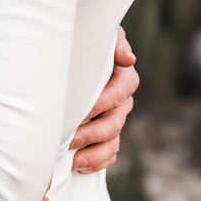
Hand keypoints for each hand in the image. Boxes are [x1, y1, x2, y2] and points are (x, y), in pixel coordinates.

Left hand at [70, 27, 137, 173]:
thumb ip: (114, 43)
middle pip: (116, 121)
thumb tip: (129, 59)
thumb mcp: (96, 35)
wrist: (74, 61)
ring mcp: (116, 120)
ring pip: (113, 142)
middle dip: (94, 133)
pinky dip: (97, 162)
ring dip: (94, 153)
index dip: (105, 101)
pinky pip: (110, 154)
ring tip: (74, 160)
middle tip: (71, 138)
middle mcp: (122, 101)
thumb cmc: (85, 43)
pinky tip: (80, 166)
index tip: (85, 110)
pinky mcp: (107, 136)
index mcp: (123, 76)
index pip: (122, 90)